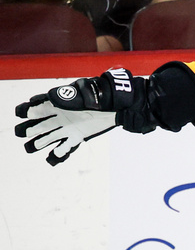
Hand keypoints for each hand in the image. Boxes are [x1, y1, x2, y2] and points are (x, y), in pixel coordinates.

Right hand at [14, 68, 152, 163]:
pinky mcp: (78, 136)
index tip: (25, 113)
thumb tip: (54, 98)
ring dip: (41, 141)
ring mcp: (68, 128)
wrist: (116, 106)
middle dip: (32, 129)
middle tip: (23, 133)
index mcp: (59, 104)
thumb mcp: (83, 93)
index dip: (31, 110)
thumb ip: (68, 96)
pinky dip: (60, 152)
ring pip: (50, 137)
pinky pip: (66, 146)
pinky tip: (54, 157)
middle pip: (42, 124)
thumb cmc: (100, 96)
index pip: (40, 108)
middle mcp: (61, 117)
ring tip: (32, 146)